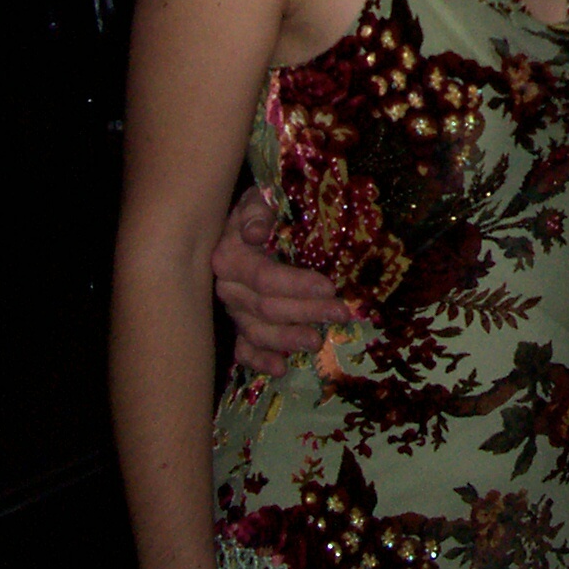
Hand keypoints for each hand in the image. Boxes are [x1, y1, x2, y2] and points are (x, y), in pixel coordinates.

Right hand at [210, 186, 351, 374]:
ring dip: (288, 340)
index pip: (265, 278)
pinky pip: (244, 349)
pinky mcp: (239, 324)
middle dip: (306, 312)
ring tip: (317, 342)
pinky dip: (260, 361)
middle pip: (267, 308)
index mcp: (230, 259)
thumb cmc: (259, 210)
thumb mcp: (258, 200)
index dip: (296, 285)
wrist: (241, 224)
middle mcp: (228, 289)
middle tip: (340, 313)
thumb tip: (257, 232)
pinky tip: (281, 368)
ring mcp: (233, 310)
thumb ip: (256, 213)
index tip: (329, 286)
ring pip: (257, 332)